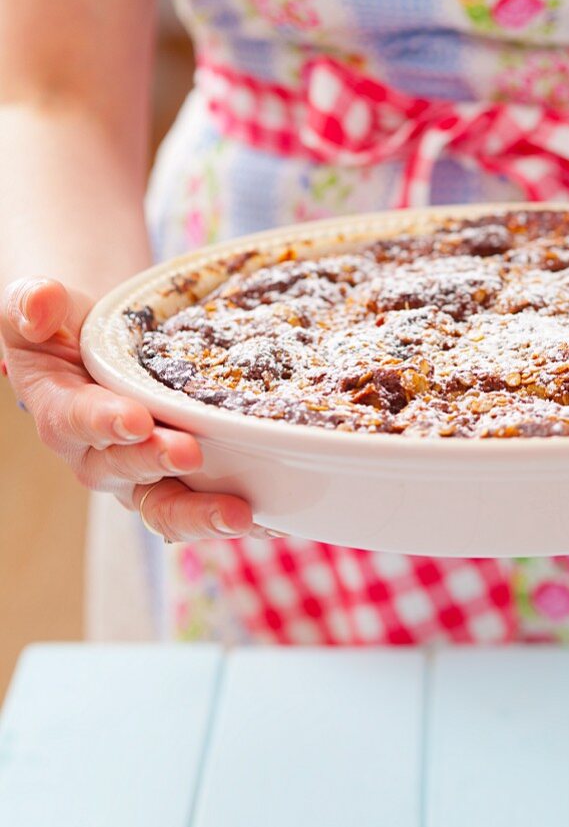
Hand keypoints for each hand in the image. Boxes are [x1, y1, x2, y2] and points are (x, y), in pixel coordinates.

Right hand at [0, 277, 252, 541]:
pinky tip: (277, 521)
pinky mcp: (184, 483)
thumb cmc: (68, 327)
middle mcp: (101, 457)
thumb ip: (33, 304)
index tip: (135, 419)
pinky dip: (242, 518)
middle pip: (125, 474)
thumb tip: (42, 305)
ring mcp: (144, 476)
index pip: (76, 422)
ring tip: (241, 515)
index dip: (104, 423)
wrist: (105, 344)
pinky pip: (207, 508)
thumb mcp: (40, 308)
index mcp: (62, 412)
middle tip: (190, 452)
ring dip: (201, 514)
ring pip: (166, 507)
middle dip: (157, 464)